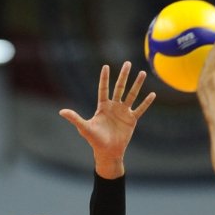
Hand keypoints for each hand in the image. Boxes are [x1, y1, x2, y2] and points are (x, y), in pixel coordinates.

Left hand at [59, 62, 155, 177]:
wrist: (108, 152)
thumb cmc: (95, 140)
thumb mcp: (84, 128)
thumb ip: (74, 118)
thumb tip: (61, 111)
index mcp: (103, 107)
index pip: (104, 89)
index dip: (105, 78)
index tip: (106, 66)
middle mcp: (114, 107)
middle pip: (120, 88)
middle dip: (124, 75)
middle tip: (128, 63)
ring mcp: (123, 112)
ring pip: (132, 95)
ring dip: (137, 85)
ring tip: (143, 73)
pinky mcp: (132, 120)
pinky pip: (140, 109)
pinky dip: (146, 102)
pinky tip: (153, 94)